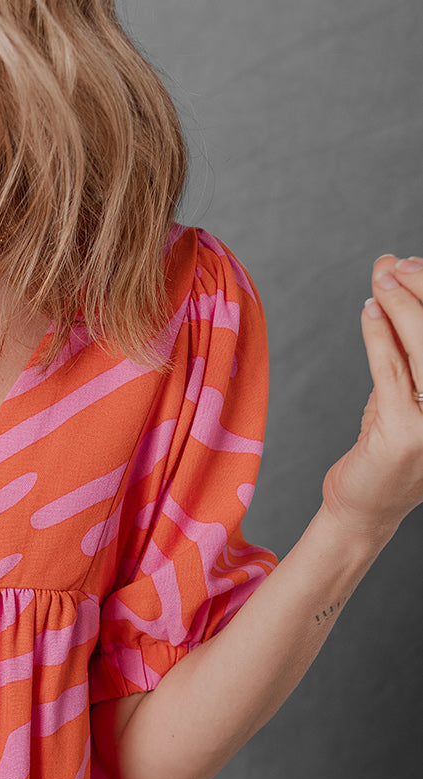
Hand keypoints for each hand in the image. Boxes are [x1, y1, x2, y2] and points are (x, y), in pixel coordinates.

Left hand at [322, 255, 422, 540]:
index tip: (413, 264)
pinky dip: (380, 334)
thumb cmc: (390, 447)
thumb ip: (410, 347)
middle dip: (422, 288)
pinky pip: (393, 369)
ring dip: (401, 303)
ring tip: (381, 279)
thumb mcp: (409, 392)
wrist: (366, 510)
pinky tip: (369, 311)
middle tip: (393, 265)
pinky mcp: (408, 432)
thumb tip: (395, 279)